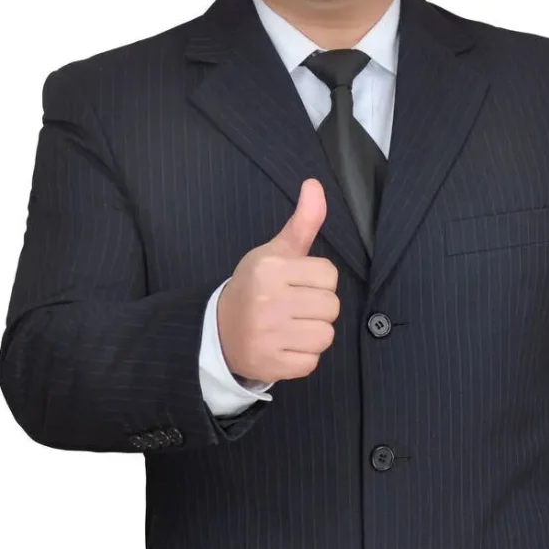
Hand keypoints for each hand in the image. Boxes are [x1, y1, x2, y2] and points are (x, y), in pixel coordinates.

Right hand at [217, 179, 339, 384]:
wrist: (217, 330)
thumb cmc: (255, 287)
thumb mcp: (273, 252)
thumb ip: (302, 222)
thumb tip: (315, 184)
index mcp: (270, 268)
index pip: (328, 274)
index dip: (317, 280)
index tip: (296, 284)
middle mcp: (268, 300)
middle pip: (331, 306)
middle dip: (317, 308)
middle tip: (293, 308)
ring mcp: (268, 335)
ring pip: (326, 335)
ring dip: (313, 334)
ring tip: (290, 327)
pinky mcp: (270, 363)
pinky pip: (312, 362)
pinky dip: (302, 357)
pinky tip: (284, 345)